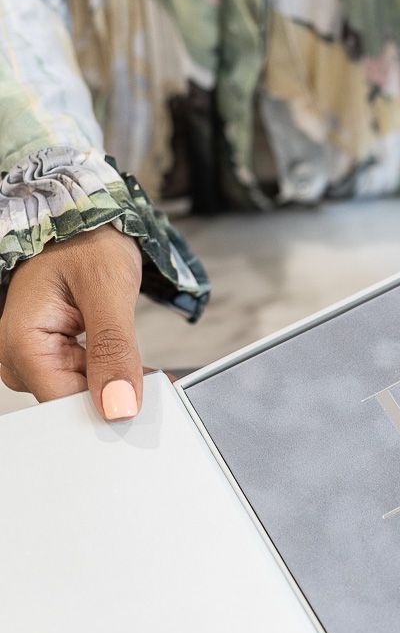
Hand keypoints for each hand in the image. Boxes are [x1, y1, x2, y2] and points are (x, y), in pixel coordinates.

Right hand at [0, 225, 144, 419]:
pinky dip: (112, 376)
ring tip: (136, 361)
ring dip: (117, 385)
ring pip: (84, 395)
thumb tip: (118, 406)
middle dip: (115, 396)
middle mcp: (19, 357)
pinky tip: (128, 364)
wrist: (83, 222)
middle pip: (73, 404)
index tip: (146, 404)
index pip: (64, 407)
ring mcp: (34, 359)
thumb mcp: (107, 289)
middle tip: (149, 376)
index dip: (107, 410)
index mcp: (21, 342)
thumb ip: (113, 349)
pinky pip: (86, 382)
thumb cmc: (86, 241)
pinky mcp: (52, 358)